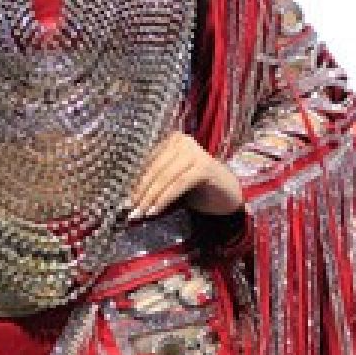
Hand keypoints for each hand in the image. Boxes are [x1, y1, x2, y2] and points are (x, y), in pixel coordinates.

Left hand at [126, 132, 243, 220]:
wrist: (228, 195)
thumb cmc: (197, 188)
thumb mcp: (172, 181)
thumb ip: (155, 183)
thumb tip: (129, 198)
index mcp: (173, 141)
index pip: (149, 162)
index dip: (136, 182)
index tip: (127, 201)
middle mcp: (184, 141)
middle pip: (155, 169)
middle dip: (142, 192)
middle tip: (132, 210)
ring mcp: (196, 152)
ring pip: (165, 177)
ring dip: (151, 197)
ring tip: (141, 213)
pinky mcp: (204, 166)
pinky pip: (178, 184)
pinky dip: (164, 198)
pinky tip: (155, 211)